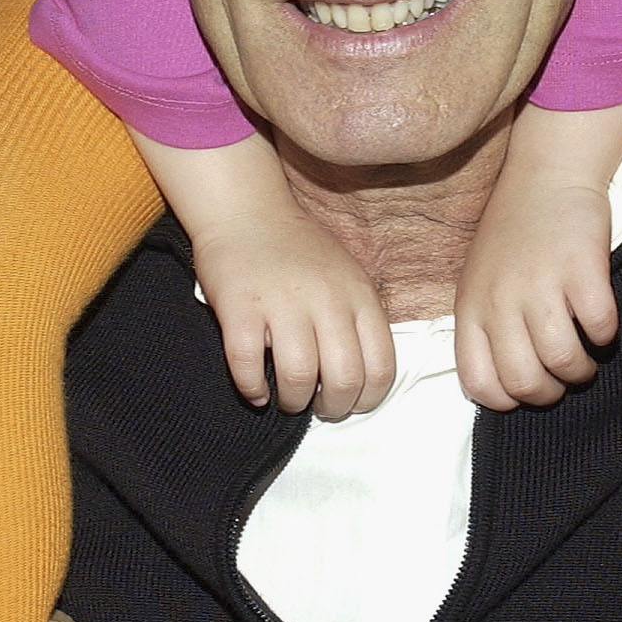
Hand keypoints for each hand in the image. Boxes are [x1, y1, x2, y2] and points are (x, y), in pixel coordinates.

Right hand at [193, 212, 395, 419]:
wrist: (247, 212)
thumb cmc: (299, 250)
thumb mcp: (348, 275)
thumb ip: (359, 319)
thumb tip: (360, 379)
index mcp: (358, 295)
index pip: (381, 366)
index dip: (368, 398)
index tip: (351, 403)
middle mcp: (326, 299)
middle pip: (343, 379)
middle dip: (332, 408)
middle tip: (318, 408)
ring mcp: (281, 303)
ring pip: (298, 377)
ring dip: (293, 402)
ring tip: (287, 399)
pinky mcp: (240, 307)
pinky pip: (247, 365)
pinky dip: (251, 389)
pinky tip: (255, 390)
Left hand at [454, 175, 617, 408]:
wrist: (547, 175)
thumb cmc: (515, 233)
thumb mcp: (480, 280)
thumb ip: (487, 325)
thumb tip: (509, 384)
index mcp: (471, 307)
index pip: (479, 383)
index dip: (509, 400)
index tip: (529, 387)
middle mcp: (500, 300)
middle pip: (525, 382)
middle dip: (552, 392)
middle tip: (565, 376)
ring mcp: (540, 284)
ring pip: (564, 362)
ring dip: (582, 370)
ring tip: (588, 358)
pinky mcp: (581, 268)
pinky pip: (601, 328)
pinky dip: (607, 335)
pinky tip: (601, 323)